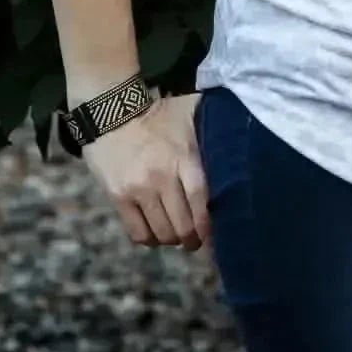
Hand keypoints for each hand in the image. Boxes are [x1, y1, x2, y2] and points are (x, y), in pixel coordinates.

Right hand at [81, 91, 210, 251]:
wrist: (111, 110)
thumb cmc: (157, 114)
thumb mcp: (189, 114)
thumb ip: (211, 128)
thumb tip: (239, 139)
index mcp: (184, 157)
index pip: (201, 201)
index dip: (209, 225)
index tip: (213, 234)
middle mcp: (162, 176)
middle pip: (183, 223)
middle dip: (192, 239)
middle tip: (195, 241)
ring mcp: (139, 189)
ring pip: (161, 232)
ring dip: (171, 240)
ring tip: (175, 237)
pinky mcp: (118, 197)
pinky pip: (137, 232)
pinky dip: (148, 239)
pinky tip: (153, 234)